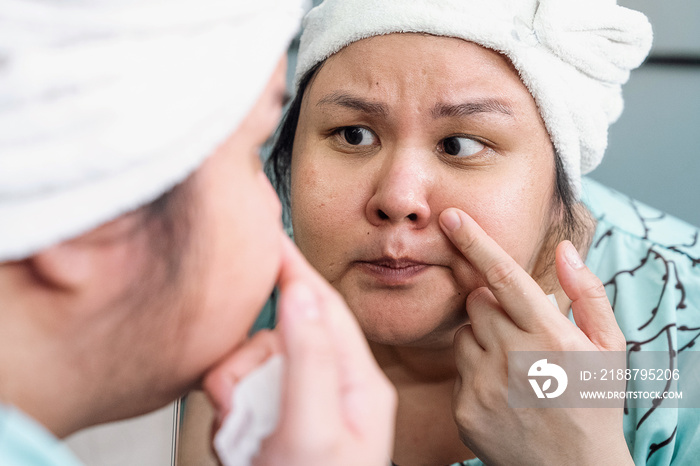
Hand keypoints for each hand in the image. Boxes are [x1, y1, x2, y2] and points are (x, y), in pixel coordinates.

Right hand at [205, 234, 395, 465]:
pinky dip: (227, 420)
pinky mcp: (273, 424)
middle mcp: (332, 388)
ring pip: (250, 368)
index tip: (270, 234)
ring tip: (240, 439)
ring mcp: (301, 407)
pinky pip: (238, 397)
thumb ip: (308, 360)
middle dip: (245, 365)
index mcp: (358, 384)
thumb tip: (300, 294)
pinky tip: (236, 447)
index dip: (296, 268)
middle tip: (232, 399)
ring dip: (233, 398)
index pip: (325, 305)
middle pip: (276, 339)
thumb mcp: (313, 431)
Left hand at [439, 208, 630, 465]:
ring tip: (513, 366)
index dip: (475, 242)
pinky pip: (458, 370)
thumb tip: (566, 249)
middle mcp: (514, 356)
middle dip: (490, 304)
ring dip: (482, 339)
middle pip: (477, 302)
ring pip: (463, 334)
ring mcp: (485, 384)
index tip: (451, 216)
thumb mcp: (608, 347)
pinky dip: (475, 371)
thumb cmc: (594, 402)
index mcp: (550, 335)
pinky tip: (502, 391)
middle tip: (517, 330)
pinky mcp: (464, 408)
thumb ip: (588, 293)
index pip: (504, 276)